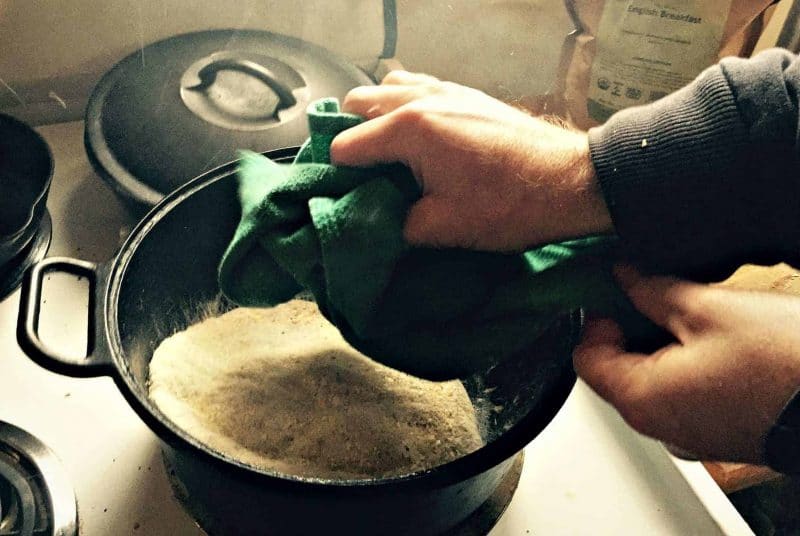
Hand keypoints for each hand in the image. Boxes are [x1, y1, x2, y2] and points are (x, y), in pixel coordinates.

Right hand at [330, 71, 611, 251]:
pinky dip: (406, 105)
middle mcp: (421, 99)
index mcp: (409, 129)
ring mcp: (446, 91)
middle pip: (358, 104)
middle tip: (366, 174)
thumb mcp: (442, 227)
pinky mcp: (467, 94)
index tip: (351, 197)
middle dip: (352, 137)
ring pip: (388, 88)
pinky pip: (419, 86)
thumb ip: (396, 224)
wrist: (570, 181)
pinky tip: (419, 135)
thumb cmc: (509, 205)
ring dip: (377, 116)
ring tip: (388, 152)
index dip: (340, 176)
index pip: (345, 146)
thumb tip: (379, 220)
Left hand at [574, 266, 799, 463]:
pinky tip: (712, 334)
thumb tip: (624, 277)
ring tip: (688, 308)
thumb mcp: (708, 309)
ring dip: (659, 341)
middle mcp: (659, 424)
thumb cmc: (785, 365)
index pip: (587, 357)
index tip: (616, 290)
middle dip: (629, 326)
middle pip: (616, 369)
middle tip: (653, 290)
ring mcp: (689, 431)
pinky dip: (684, 361)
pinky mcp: (718, 429)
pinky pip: (683, 391)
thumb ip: (653, 292)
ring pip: (651, 378)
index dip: (597, 317)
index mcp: (642, 397)